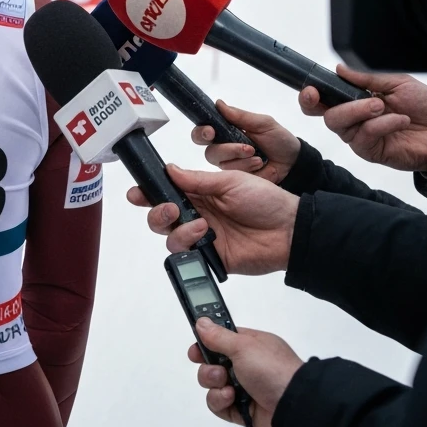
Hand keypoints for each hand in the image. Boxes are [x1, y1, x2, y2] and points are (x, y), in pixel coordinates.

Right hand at [127, 165, 298, 274]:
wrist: (289, 230)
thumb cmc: (265, 200)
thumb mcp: (230, 181)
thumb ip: (198, 180)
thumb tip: (169, 170)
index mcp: (201, 192)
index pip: (168, 190)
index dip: (149, 191)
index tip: (137, 191)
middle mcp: (198, 213)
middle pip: (162, 216)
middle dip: (155, 212)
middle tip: (167, 207)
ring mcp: (203, 236)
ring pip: (170, 236)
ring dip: (175, 228)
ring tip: (197, 222)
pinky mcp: (211, 256)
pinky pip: (188, 255)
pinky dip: (188, 244)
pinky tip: (203, 233)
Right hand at [190, 319, 301, 426]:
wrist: (293, 407)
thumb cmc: (276, 372)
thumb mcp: (243, 346)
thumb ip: (218, 335)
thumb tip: (202, 322)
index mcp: (248, 345)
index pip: (219, 339)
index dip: (205, 341)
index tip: (196, 346)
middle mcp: (245, 365)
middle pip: (211, 361)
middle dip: (207, 365)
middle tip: (218, 368)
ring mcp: (243, 387)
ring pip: (212, 383)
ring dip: (214, 383)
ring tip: (227, 385)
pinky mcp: (241, 409)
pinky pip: (218, 404)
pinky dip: (220, 401)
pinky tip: (231, 398)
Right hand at [197, 100, 300, 183]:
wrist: (294, 162)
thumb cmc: (278, 139)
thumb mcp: (262, 123)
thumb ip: (240, 116)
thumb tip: (218, 103)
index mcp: (226, 132)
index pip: (203, 132)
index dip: (201, 132)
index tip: (210, 131)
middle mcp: (224, 149)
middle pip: (209, 151)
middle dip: (223, 148)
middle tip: (240, 147)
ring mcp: (231, 165)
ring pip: (221, 163)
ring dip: (239, 156)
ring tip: (256, 152)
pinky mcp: (238, 179)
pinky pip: (234, 174)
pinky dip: (247, 166)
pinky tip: (259, 162)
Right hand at [298, 64, 426, 172]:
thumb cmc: (423, 106)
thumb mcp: (397, 82)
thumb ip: (367, 77)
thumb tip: (340, 69)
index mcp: (354, 100)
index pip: (322, 100)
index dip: (310, 96)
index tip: (312, 90)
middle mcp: (353, 119)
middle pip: (326, 115)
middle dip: (344, 105)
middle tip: (371, 99)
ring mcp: (360, 137)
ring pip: (341, 125)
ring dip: (362, 112)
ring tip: (384, 106)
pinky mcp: (371, 151)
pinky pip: (364, 137)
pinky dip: (382, 125)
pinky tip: (399, 120)